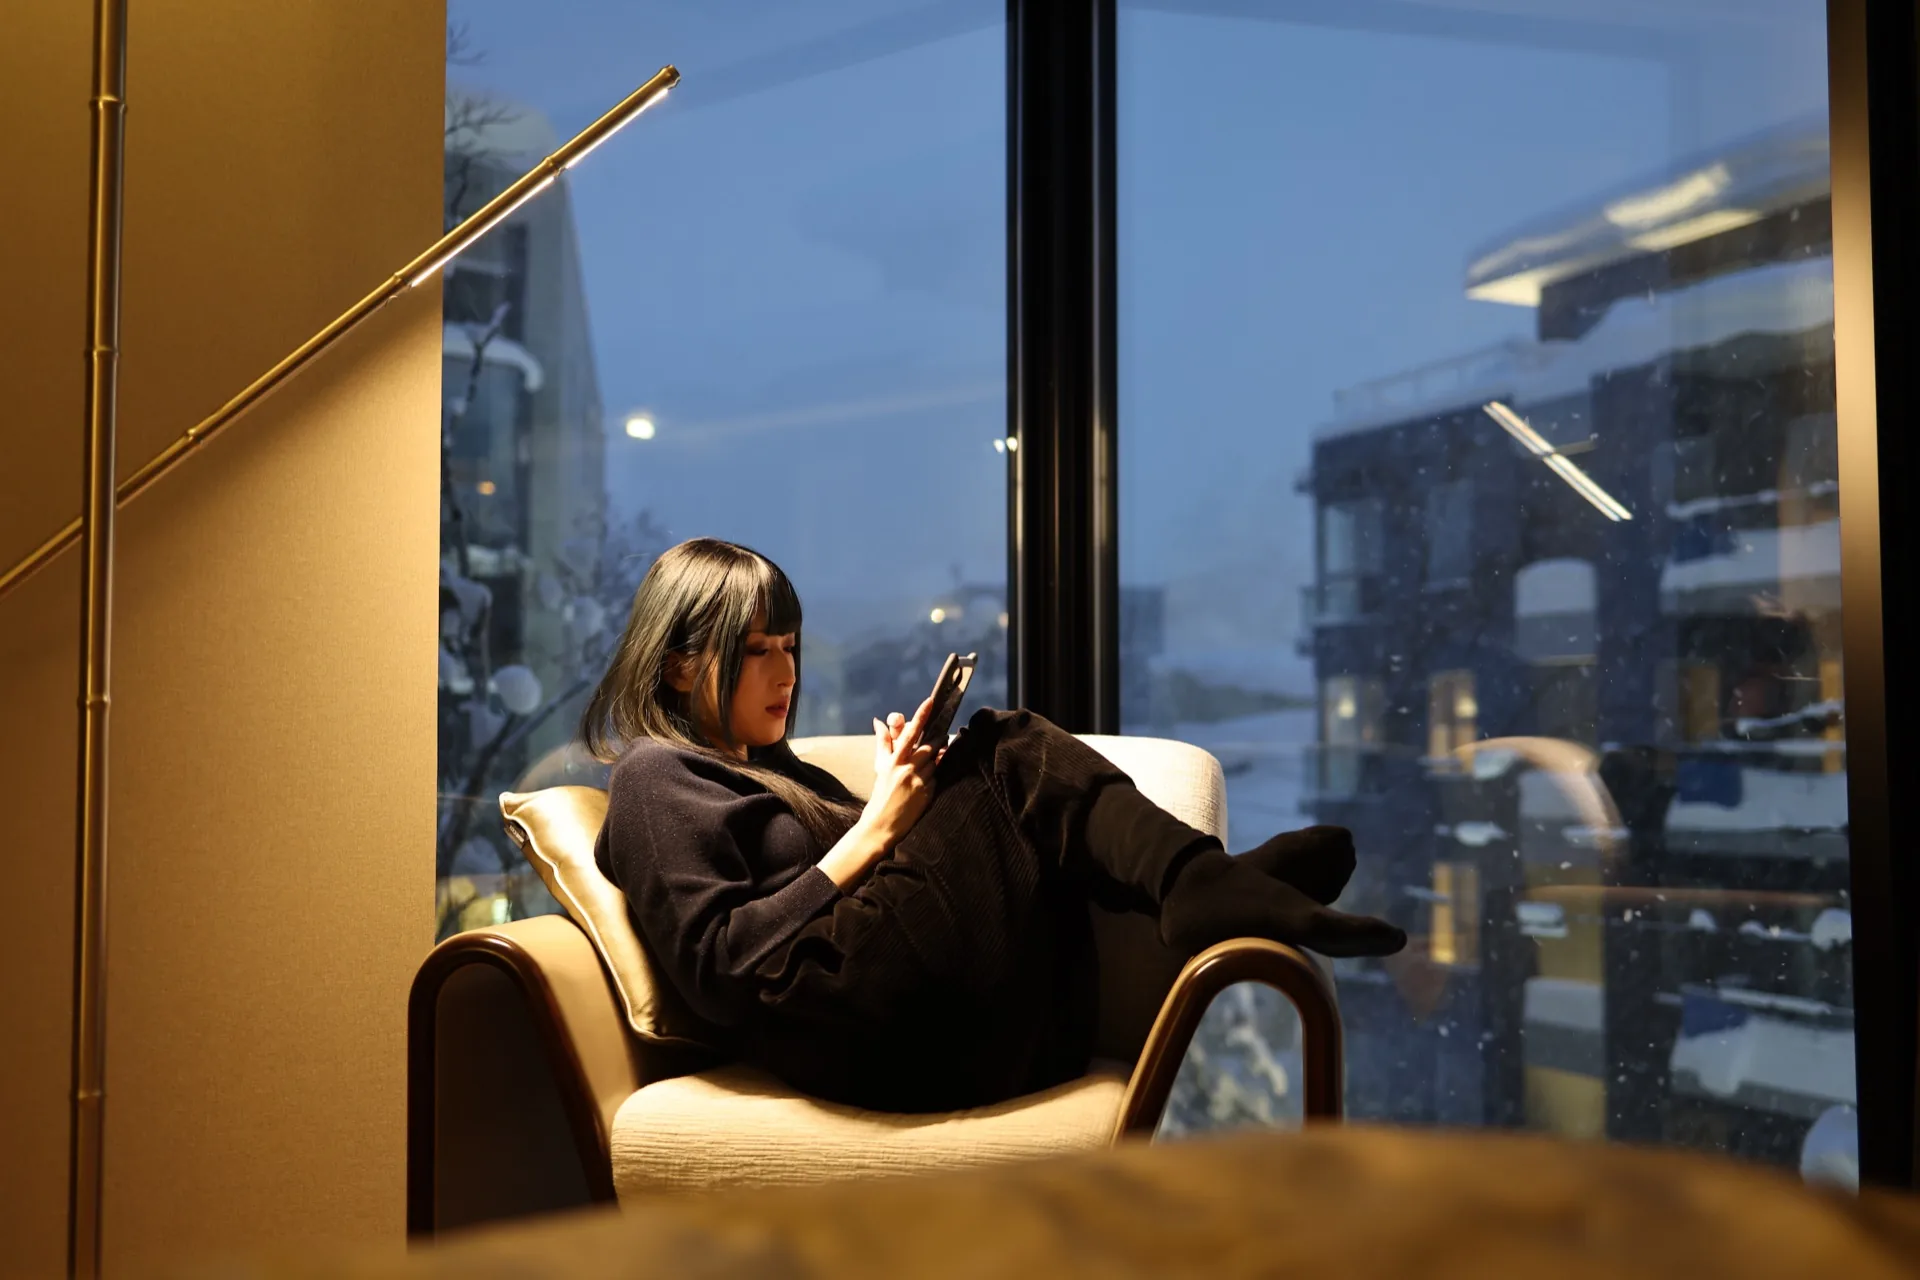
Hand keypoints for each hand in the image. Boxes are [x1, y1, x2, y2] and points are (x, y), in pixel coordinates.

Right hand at [862, 695, 939, 847]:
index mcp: (894, 761)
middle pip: (930, 745)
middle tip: (943, 735)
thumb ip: (883, 743)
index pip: (909, 733)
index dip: (921, 716)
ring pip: (935, 761)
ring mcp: (919, 782)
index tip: (930, 701)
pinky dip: (934, 776)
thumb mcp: (880, 767)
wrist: (882, 825)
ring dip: (937, 758)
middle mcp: (907, 769)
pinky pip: (936, 778)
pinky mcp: (927, 793)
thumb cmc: (880, 793)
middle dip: (938, 739)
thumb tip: (878, 721)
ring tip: (932, 761)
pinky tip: (926, 782)